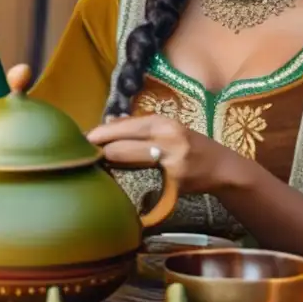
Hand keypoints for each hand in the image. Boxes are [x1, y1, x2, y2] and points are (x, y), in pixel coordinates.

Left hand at [86, 114, 237, 195]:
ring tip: (98, 164)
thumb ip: (139, 127)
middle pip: (120, 143)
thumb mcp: (167, 130)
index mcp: (161, 122)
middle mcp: (166, 136)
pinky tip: (121, 178)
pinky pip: (145, 179)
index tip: (80, 139)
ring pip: (128, 158)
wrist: (222, 168)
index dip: (99, 133)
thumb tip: (108, 121)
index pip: (121, 125)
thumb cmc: (189, 146)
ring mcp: (171, 158)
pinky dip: (130, 177)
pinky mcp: (176, 180)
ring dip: (110, 162)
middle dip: (100, 150)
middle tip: (84, 155)